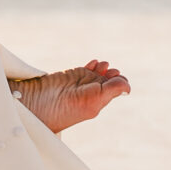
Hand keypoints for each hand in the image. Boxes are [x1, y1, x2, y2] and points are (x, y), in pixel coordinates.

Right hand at [10, 59, 130, 133]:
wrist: (42, 101)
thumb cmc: (68, 106)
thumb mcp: (95, 99)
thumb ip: (112, 89)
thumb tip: (128, 88)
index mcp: (101, 100)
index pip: (119, 87)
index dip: (120, 80)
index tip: (112, 77)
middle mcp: (94, 92)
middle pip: (112, 78)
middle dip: (112, 72)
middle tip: (106, 71)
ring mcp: (84, 82)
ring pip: (102, 71)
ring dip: (104, 66)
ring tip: (99, 66)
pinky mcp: (74, 75)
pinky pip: (89, 67)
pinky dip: (94, 64)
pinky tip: (92, 63)